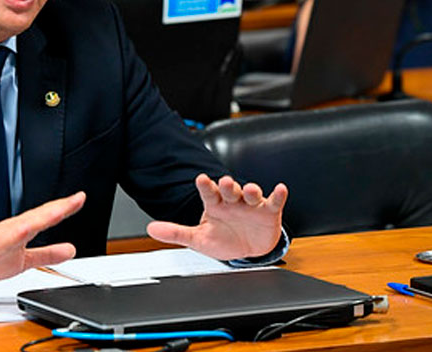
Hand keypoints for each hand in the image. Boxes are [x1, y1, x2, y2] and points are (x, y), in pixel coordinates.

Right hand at [0, 192, 85, 287]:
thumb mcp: (25, 260)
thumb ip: (47, 254)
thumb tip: (70, 250)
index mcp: (22, 231)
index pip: (47, 216)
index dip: (65, 208)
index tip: (81, 198)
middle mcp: (14, 229)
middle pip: (40, 215)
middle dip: (58, 207)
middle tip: (78, 198)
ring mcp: (1, 236)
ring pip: (25, 223)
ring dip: (43, 215)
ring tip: (61, 208)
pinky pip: (3, 238)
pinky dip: (15, 232)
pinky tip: (26, 227)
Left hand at [146, 174, 286, 259]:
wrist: (247, 251)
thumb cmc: (222, 239)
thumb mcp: (198, 239)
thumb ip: (175, 233)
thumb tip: (151, 228)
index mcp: (214, 205)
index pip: (208, 192)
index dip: (205, 186)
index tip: (201, 179)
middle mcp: (232, 201)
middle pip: (229, 190)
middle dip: (227, 185)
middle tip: (224, 182)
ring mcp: (250, 205)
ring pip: (250, 193)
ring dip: (250, 190)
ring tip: (249, 189)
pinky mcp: (268, 212)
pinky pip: (274, 202)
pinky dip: (278, 195)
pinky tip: (280, 189)